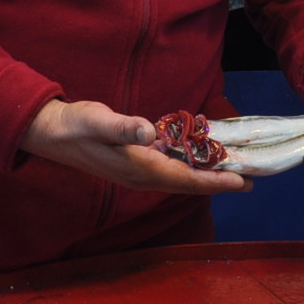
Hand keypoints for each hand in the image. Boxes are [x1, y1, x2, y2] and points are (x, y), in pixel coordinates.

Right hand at [21, 98, 251, 193]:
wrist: (51, 133)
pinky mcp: (135, 164)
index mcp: (139, 168)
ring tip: (235, 170)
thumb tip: (147, 131)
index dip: (215, 181)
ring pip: (181, 177)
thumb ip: (122, 126)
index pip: (185, 179)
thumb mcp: (97, 120)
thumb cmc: (75, 125)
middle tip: (252, 179)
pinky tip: (202, 157)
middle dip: (220, 181)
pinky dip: (191, 165)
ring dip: (208, 174)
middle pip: (189, 182)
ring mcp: (139, 172)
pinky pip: (171, 169)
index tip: (242, 182)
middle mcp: (143, 176)